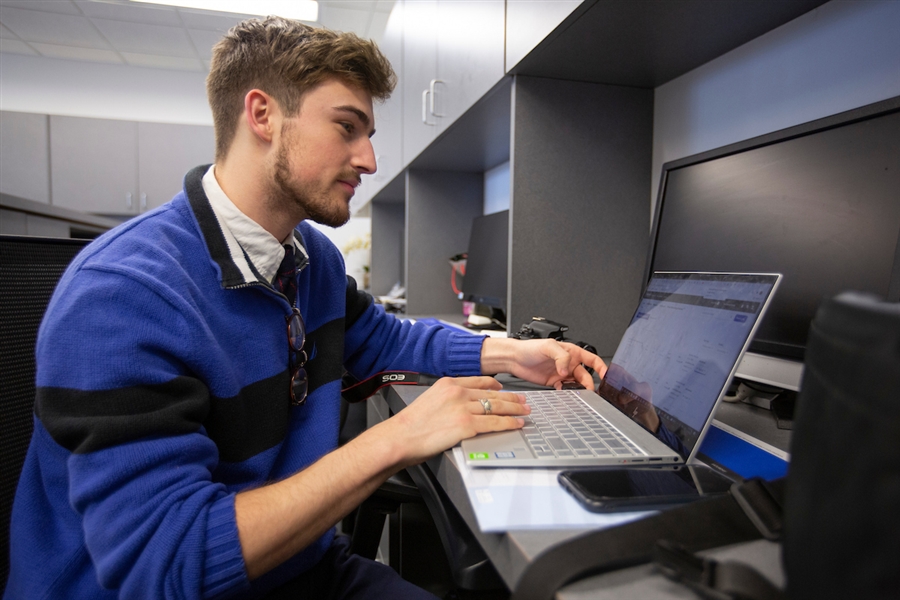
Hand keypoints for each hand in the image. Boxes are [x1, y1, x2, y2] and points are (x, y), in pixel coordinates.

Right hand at [382, 376, 529, 466]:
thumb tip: (460, 406)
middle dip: (511, 397)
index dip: (496, 385)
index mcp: (448, 383)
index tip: (503, 388)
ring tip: (524, 412)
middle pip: (492, 393)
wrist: (400, 438)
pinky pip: (495, 423)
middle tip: (523, 400)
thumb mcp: (429, 400)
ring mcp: (463, 409)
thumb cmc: (410, 425)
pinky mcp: (467, 426)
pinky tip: (516, 424)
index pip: (480, 381)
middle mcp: (458, 393)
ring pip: (497, 407)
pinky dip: (509, 423)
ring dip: (514, 410)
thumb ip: (447, 399)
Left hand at [481, 337, 607, 389]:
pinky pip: (565, 390)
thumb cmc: (530, 348)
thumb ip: (560, 357)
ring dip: (579, 390)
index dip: (601, 367)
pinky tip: (566, 394)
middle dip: (589, 384)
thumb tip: (567, 369)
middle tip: (588, 391)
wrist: (515, 359)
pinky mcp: (554, 382)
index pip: (592, 359)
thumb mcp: (547, 346)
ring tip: (579, 395)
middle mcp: (568, 363)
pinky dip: (568, 393)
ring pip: (577, 384)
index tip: (606, 375)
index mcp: (572, 352)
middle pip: (586, 375)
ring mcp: (562, 373)